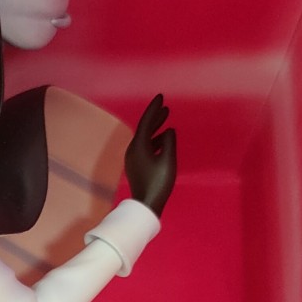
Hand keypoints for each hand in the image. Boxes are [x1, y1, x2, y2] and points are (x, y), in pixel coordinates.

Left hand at [125, 93, 176, 216]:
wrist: (146, 204)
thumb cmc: (158, 183)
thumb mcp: (168, 161)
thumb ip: (169, 142)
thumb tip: (168, 131)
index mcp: (139, 146)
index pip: (146, 122)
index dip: (153, 108)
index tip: (160, 97)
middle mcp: (133, 149)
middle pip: (144, 128)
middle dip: (154, 116)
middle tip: (164, 107)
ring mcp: (133, 158)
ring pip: (144, 137)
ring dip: (155, 128)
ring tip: (165, 119)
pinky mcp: (136, 165)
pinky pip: (144, 146)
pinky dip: (154, 139)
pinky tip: (162, 139)